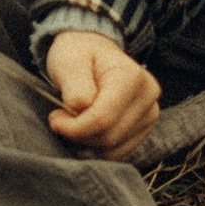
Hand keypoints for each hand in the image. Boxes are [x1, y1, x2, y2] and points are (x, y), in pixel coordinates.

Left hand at [43, 28, 163, 157]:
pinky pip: (117, 153)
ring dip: (87, 141)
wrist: (93, 52)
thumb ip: (75, 86)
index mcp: (132, 76)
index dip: (74, 127)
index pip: (103, 119)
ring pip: (113, 149)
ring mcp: (149, 114)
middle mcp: (148, 96)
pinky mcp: (144, 129)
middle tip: (61, 116)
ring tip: (75, 118)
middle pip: (108, 137)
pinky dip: (98, 147)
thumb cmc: (79, 54)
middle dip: (78, 133)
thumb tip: (80, 111)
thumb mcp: (69, 61)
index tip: (55, 117)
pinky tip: (88, 127)